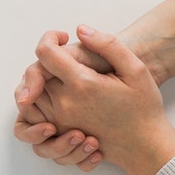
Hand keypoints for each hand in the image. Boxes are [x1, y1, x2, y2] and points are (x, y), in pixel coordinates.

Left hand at [13, 0, 174, 169]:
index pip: (45, 53)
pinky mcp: (58, 135)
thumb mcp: (135, 69)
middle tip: (69, 59)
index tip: (64, 38)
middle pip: (35, 71)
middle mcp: (65, 104)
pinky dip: (37, 104)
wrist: (144, 145)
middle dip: (47, 60)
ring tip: (63, 76)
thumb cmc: (143, 107)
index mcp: (82, 84)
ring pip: (30, 94)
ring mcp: (59, 122)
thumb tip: (80, 29)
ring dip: (40, 81)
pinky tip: (56, 96)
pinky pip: (33, 116)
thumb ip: (107, 45)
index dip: (50, 38)